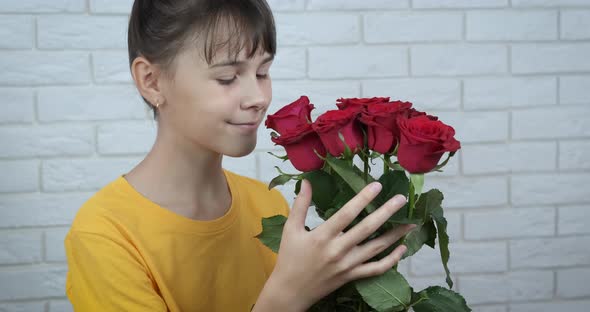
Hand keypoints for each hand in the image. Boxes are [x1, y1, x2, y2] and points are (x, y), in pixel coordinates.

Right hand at [256, 179, 414, 311]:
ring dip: (395, 235)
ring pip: (376, 248)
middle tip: (401, 199)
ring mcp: (347, 265)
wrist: (290, 292)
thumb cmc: (290, 258)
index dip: (362, 199)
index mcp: (322, 236)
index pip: (347, 214)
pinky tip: (401, 248)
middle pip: (367, 229)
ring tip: (411, 223)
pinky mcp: (352, 276)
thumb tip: (307, 181)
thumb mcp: (291, 229)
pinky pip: (376, 269)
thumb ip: (300, 205)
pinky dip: (391, 260)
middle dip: (386, 212)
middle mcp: (338, 250)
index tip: (377, 186)